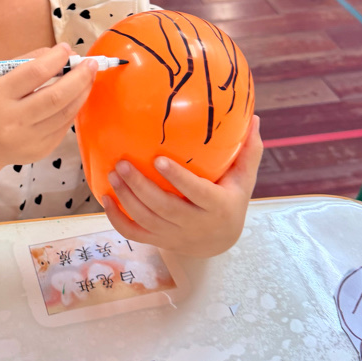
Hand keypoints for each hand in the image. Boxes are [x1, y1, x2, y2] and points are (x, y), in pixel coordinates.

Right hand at [0, 43, 96, 169]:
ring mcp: (27, 139)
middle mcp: (12, 120)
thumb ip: (28, 63)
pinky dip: (73, 108)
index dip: (55, 59)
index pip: (33, 74)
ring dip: (82, 92)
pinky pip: (64, 126)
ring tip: (89, 77)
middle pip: (55, 97)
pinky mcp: (39, 151)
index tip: (67, 48)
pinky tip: (76, 97)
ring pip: (65, 113)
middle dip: (79, 77)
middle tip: (91, 64)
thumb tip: (62, 52)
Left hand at [102, 116, 263, 257]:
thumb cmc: (231, 200)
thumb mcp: (244, 180)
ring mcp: (175, 236)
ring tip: (113, 173)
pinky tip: (105, 198)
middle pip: (164, 208)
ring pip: (146, 221)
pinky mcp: (159, 241)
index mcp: (218, 207)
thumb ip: (249, 151)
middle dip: (141, 187)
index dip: (178, 179)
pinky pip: (134, 234)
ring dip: (126, 198)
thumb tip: (255, 118)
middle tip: (123, 163)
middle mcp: (195, 225)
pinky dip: (117, 219)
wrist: (220, 242)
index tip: (159, 159)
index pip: (198, 193)